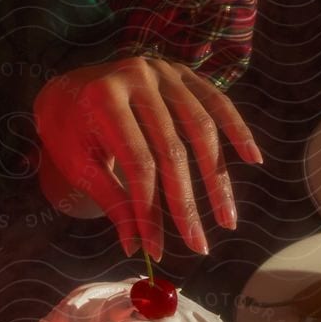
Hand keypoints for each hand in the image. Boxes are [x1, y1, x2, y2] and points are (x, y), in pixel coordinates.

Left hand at [33, 55, 262, 258]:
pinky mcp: (182, 72)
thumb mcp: (80, 167)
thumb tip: (137, 247)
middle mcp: (138, 77)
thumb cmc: (69, 133)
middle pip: (172, 150)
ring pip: (201, 129)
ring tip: (228, 220)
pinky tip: (252, 159)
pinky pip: (215, 102)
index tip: (157, 250)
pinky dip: (236, 130)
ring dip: (217, 179)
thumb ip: (111, 202)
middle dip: (186, 203)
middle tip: (199, 246)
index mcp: (104, 100)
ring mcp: (163, 71)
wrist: (68, 88)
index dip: (150, 210)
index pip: (137, 164)